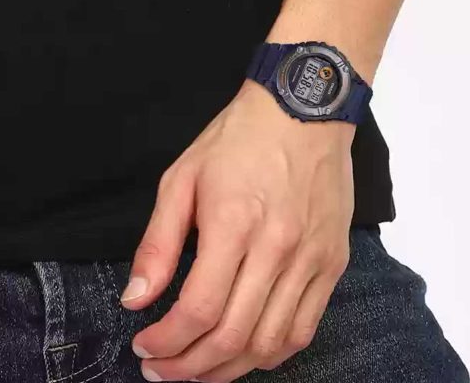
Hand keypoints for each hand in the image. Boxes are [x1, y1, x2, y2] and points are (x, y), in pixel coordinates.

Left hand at [121, 79, 354, 381]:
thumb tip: (137, 298)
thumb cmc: (240, 139)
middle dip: (190, 368)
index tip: (145, 346)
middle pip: (233, 336)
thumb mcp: (183, 178)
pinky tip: (248, 349)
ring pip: (272, 343)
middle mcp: (277, 248)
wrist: (303, 112)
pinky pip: (306, 326)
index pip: (197, 310)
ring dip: (231, 368)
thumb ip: (159, 242)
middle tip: (164, 370)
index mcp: (234, 224)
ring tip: (201, 368)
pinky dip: (274, 351)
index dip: (165, 342)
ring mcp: (311, 258)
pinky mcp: (332, 260)